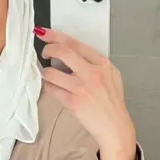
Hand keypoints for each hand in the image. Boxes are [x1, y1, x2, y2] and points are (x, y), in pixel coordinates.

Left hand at [35, 27, 136, 159]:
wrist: (115, 127)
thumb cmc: (112, 102)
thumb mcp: (111, 76)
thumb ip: (94, 63)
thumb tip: (71, 52)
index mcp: (103, 64)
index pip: (75, 44)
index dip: (56, 36)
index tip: (45, 33)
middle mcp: (93, 73)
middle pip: (63, 52)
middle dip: (48, 49)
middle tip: (45, 53)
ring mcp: (83, 88)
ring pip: (52, 72)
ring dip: (45, 72)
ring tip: (48, 74)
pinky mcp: (74, 103)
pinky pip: (52, 89)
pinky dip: (48, 86)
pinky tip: (51, 86)